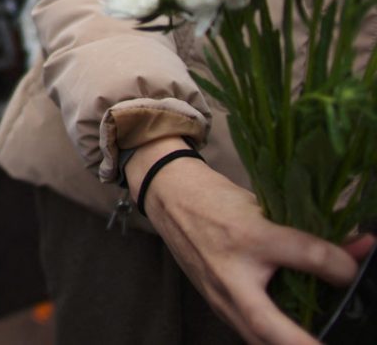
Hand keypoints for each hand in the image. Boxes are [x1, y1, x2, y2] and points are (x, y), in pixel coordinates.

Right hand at [126, 136, 371, 344]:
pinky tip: (292, 338)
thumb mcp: (263, 207)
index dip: (337, 263)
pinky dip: (270, 340)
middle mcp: (231, 271)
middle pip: (267, 322)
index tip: (354, 267)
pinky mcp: (216, 305)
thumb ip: (307, 229)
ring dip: (286, 344)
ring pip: (256, 336)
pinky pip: (247, 333)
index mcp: (247, 236)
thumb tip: (358, 245)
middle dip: (299, 342)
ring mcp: (219, 294)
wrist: (170, 198)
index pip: (300, 252)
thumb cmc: (217, 201)